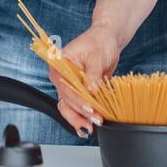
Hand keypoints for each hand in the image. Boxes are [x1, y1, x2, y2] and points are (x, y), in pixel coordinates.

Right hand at [47, 24, 120, 138]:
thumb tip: (91, 91)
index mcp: (59, 64)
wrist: (107, 39)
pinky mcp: (78, 92)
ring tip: (91, 127)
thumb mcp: (97, 56)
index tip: (90, 109)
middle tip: (96, 120)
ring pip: (69, 107)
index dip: (78, 100)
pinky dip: (82, 117)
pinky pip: (76, 107)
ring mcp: (68, 86)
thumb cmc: (99, 42)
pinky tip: (87, 126)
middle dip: (80, 112)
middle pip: (66, 100)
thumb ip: (92, 74)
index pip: (66, 86)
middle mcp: (60, 77)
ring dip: (79, 119)